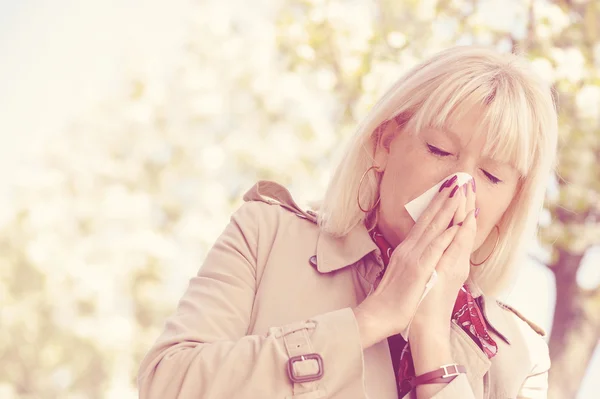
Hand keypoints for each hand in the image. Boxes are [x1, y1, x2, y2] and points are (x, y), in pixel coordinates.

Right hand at [353, 177, 466, 348]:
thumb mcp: (403, 273)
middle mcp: (409, 249)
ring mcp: (413, 258)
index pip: (425, 223)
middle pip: (429, 219)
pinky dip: (445, 237)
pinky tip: (456, 225)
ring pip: (433, 229)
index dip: (437, 204)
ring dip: (446, 209)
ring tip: (459, 191)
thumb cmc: (393, 299)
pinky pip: (434, 251)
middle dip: (443, 198)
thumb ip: (410, 258)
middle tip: (457, 179)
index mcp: (408, 250)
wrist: (379, 315)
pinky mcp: (418, 271)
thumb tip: (418, 249)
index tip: (448, 188)